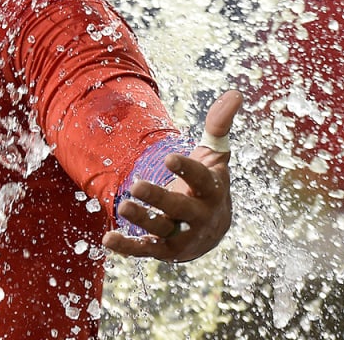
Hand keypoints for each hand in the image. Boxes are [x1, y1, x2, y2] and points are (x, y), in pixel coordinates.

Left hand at [103, 90, 240, 262]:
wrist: (212, 230)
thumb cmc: (209, 185)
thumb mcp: (215, 156)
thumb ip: (219, 125)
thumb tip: (235, 92)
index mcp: (212, 190)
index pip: (201, 180)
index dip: (187, 170)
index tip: (170, 158)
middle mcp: (199, 216)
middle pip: (179, 209)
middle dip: (159, 198)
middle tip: (136, 185)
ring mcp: (182, 235)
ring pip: (162, 230)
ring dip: (142, 220)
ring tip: (122, 206)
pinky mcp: (165, 251)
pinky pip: (146, 249)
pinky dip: (128, 247)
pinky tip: (108, 239)